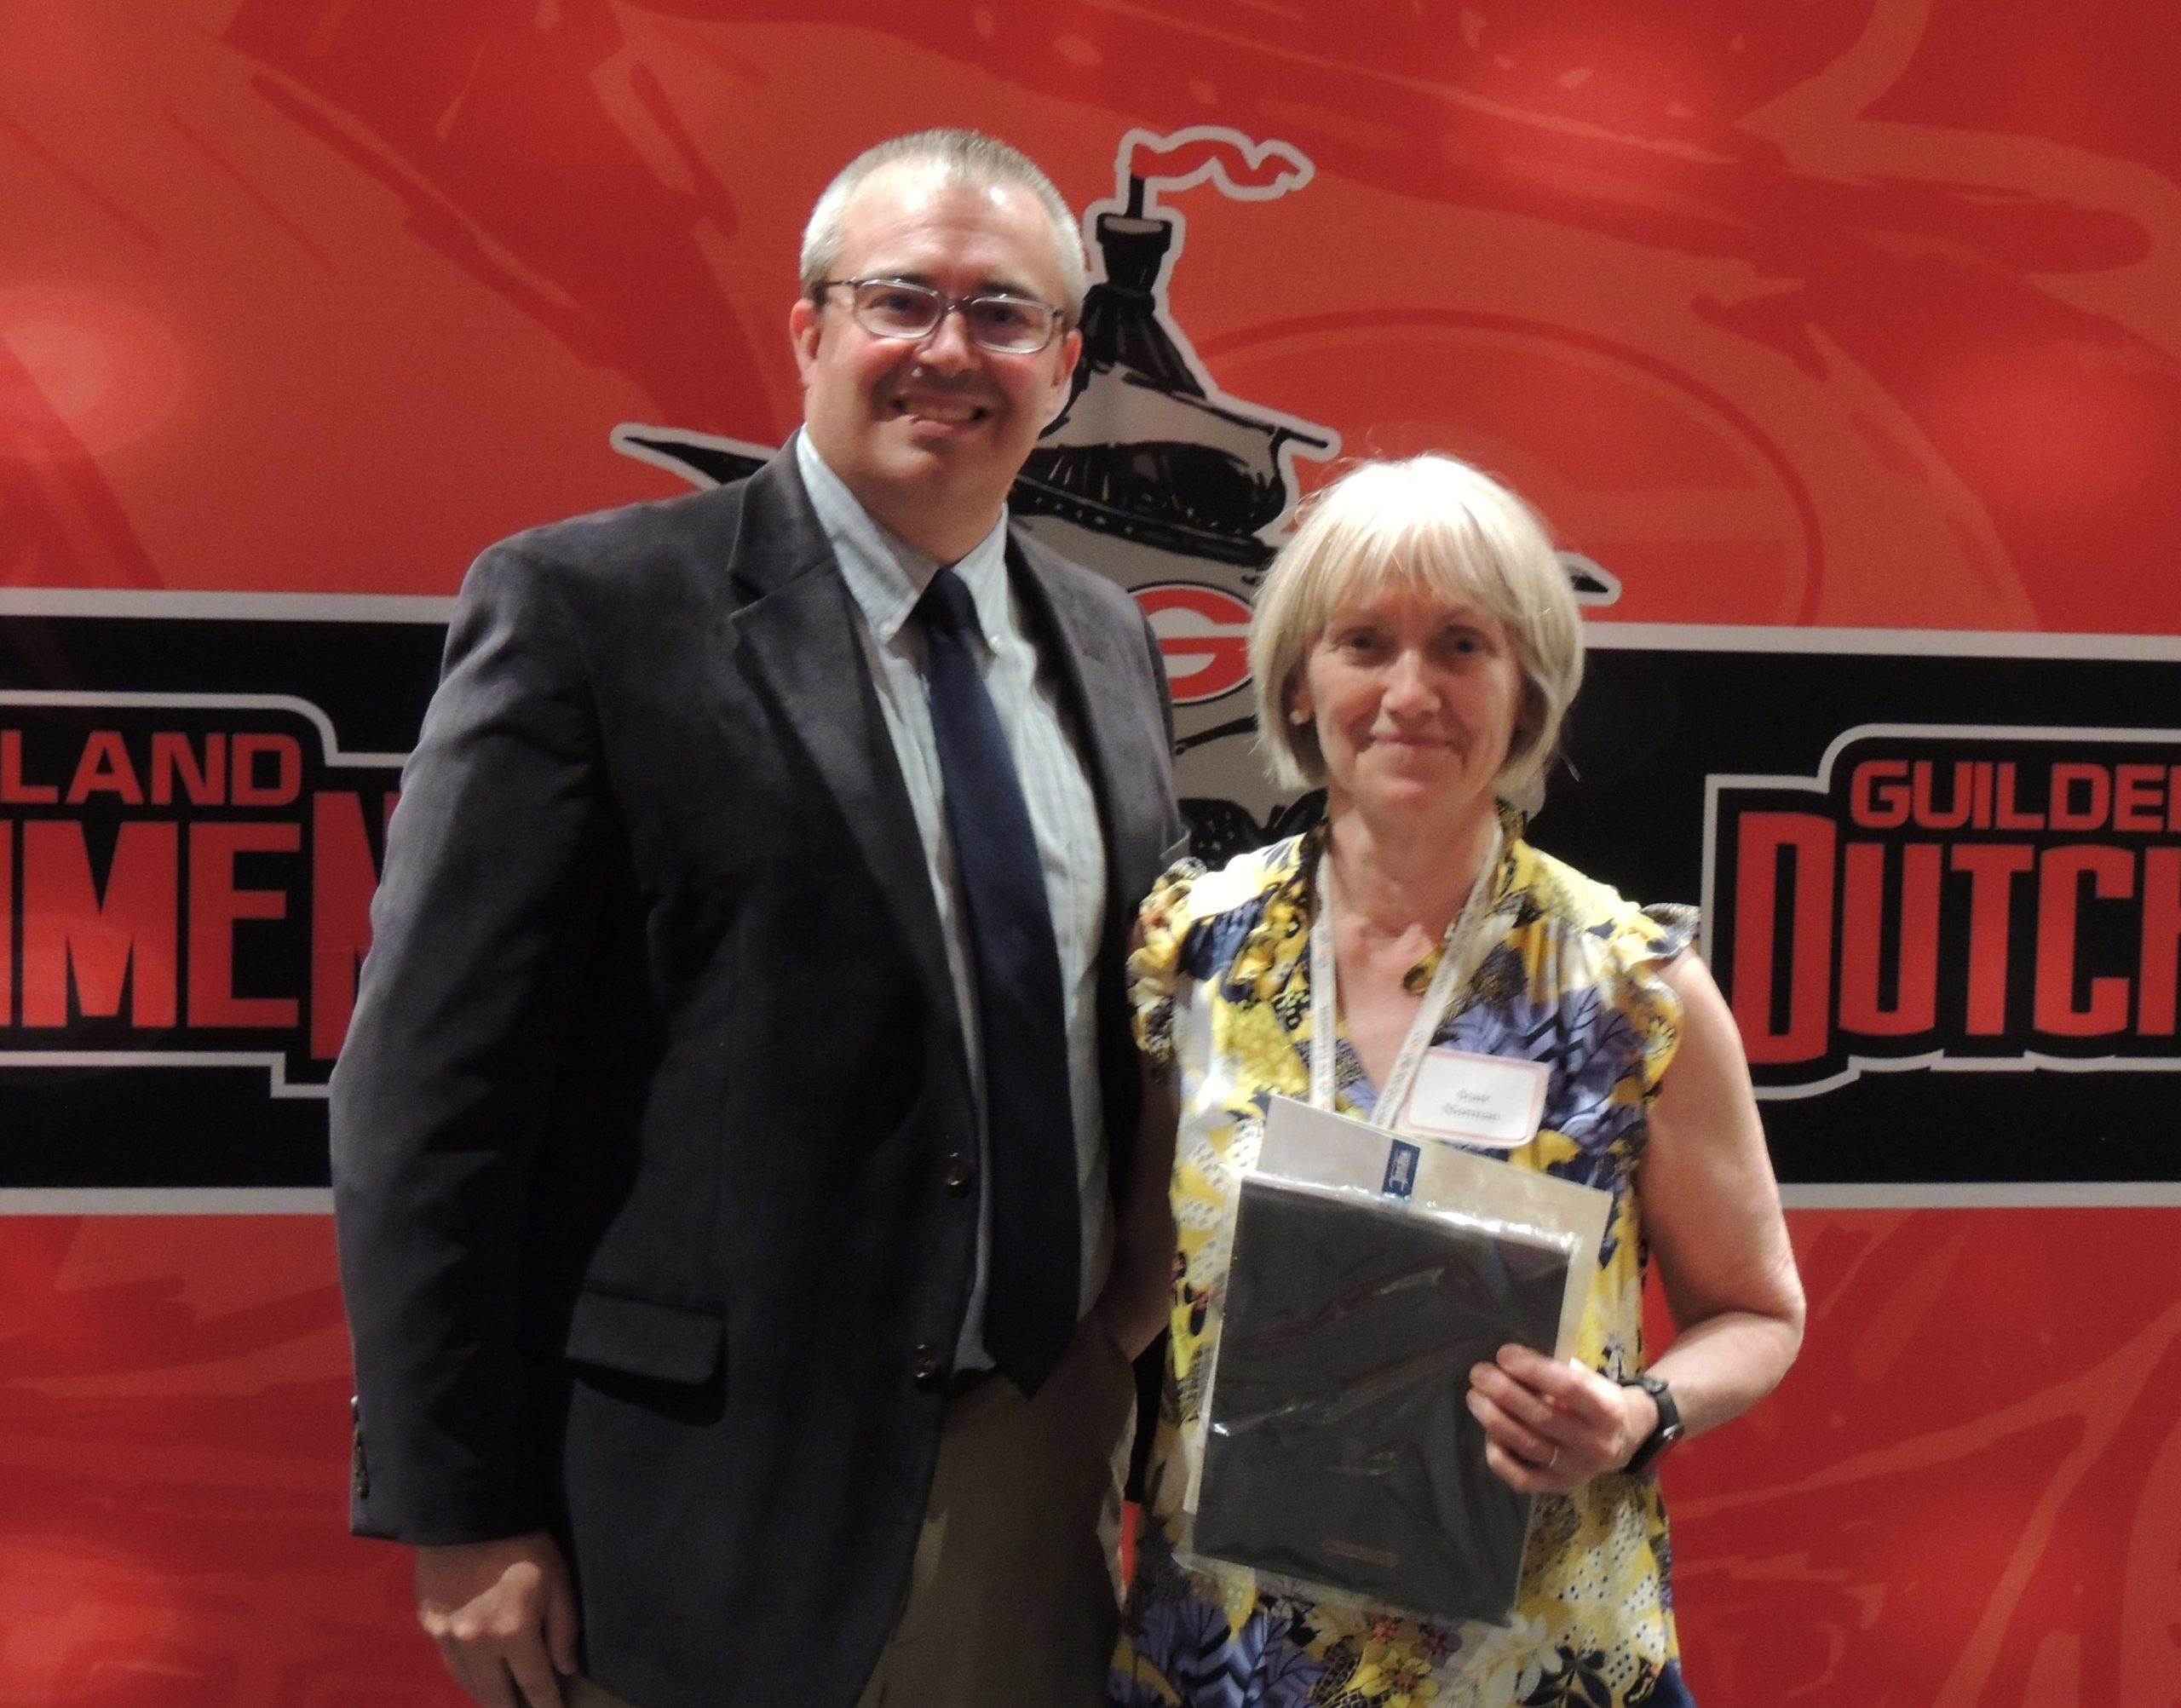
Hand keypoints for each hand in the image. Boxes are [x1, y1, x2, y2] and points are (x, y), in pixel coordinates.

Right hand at [414, 1532, 578, 1707]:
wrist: (467, 1514)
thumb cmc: (523, 1545)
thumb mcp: (557, 1581)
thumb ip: (564, 1629)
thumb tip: (564, 1669)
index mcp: (513, 1634)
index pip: (535, 1686)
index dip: (548, 1705)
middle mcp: (477, 1646)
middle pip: (496, 1698)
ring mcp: (448, 1640)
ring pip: (470, 1687)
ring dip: (490, 1697)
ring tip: (506, 1701)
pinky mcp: (429, 1628)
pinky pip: (452, 1666)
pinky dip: (469, 1677)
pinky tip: (481, 1678)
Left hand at [1466, 1345, 1654, 1494]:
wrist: (1625, 1439)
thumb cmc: (1598, 1399)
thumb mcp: (1590, 1379)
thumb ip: (1558, 1370)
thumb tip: (1513, 1361)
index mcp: (1607, 1410)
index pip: (1568, 1388)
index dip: (1533, 1370)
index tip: (1504, 1354)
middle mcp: (1594, 1443)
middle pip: (1542, 1418)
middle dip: (1504, 1392)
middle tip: (1479, 1373)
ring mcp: (1576, 1470)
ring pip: (1528, 1445)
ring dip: (1494, 1419)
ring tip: (1475, 1397)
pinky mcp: (1560, 1487)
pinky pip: (1522, 1478)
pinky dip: (1499, 1455)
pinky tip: (1489, 1433)